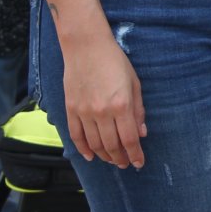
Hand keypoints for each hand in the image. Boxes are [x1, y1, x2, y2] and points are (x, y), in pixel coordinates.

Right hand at [63, 30, 145, 168]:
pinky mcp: (69, 109)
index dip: (135, 154)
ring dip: (104, 156)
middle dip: (120, 158)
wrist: (86, 47)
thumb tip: (141, 134)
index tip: (139, 163)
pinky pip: (75, 135)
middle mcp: (101, 112)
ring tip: (112, 161)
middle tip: (126, 164)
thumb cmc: (115, 62)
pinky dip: (82, 149)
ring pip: (93, 144)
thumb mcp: (135, 83)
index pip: (129, 139)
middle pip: (111, 145)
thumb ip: (138, 110)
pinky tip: (90, 156)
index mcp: (121, 105)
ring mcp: (83, 112)